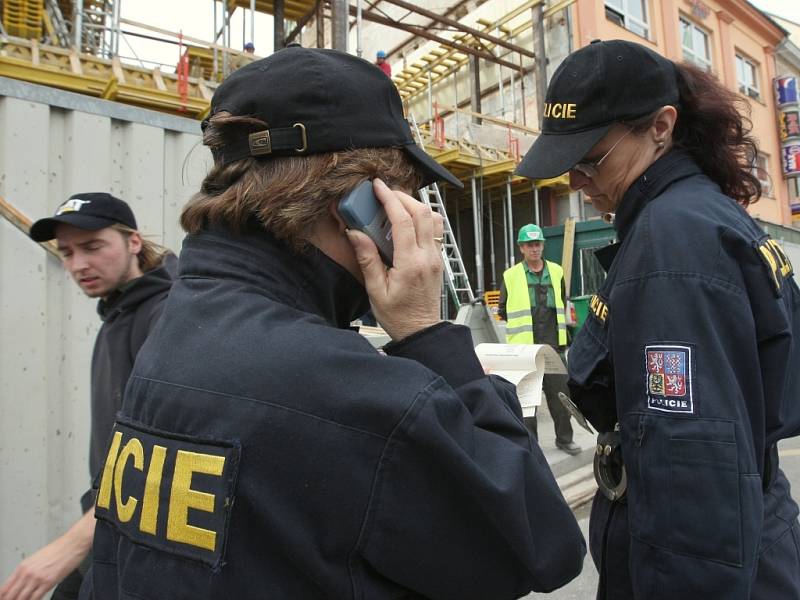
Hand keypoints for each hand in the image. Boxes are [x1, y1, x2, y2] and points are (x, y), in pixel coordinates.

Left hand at [0, 512, 93, 599]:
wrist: (73, 544)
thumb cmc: (58, 549)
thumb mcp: (36, 559)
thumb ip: (27, 572)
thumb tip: (21, 585)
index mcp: (22, 567)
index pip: (4, 588)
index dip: (3, 597)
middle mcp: (27, 573)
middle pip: (10, 596)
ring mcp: (37, 578)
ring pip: (21, 599)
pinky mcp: (48, 582)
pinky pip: (35, 598)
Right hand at [346, 179, 443, 340]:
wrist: (421, 330)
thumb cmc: (398, 315)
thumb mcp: (375, 290)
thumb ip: (367, 259)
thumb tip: (355, 233)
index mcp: (410, 263)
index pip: (402, 221)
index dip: (389, 199)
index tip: (378, 187)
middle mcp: (427, 256)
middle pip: (422, 212)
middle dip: (403, 196)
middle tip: (385, 192)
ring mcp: (436, 257)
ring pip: (433, 218)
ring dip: (416, 205)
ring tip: (397, 204)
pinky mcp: (438, 259)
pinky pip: (436, 230)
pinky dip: (423, 217)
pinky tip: (408, 221)